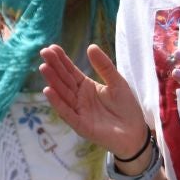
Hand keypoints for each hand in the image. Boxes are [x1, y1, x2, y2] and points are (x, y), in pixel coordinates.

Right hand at [39, 43, 148, 157]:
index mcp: (86, 87)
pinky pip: (67, 113)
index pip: (71, 71)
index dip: (62, 60)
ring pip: (63, 94)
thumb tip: (90, 46)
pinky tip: (48, 91)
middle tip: (44, 52)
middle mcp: (79, 98)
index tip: (52, 47)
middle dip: (54, 67)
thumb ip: (104, 66)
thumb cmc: (126, 108)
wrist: (136, 133)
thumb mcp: (117, 82)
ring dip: (53, 81)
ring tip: (44, 67)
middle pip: (64, 80)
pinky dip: (57, 102)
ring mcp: (78, 112)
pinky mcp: (80, 125)